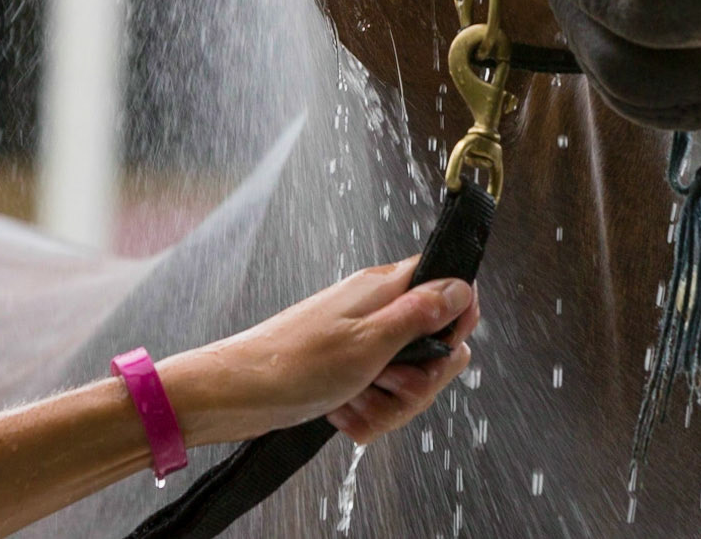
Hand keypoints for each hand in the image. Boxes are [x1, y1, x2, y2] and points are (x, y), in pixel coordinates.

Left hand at [162, 257, 479, 446]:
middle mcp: (377, 312)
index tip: (441, 349)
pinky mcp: (349, 372)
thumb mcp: (369, 342)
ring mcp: (362, 343)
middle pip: (435, 346)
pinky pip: (380, 399)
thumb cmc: (294, 363)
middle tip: (387, 383)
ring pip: (409, 380)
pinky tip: (341, 412)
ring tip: (355, 401)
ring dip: (388, 404)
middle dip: (420, 380)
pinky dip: (366, 413)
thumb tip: (463, 287)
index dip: (456, 321)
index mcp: (384, 290)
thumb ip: (419, 315)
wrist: (237, 393)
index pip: (447, 287)